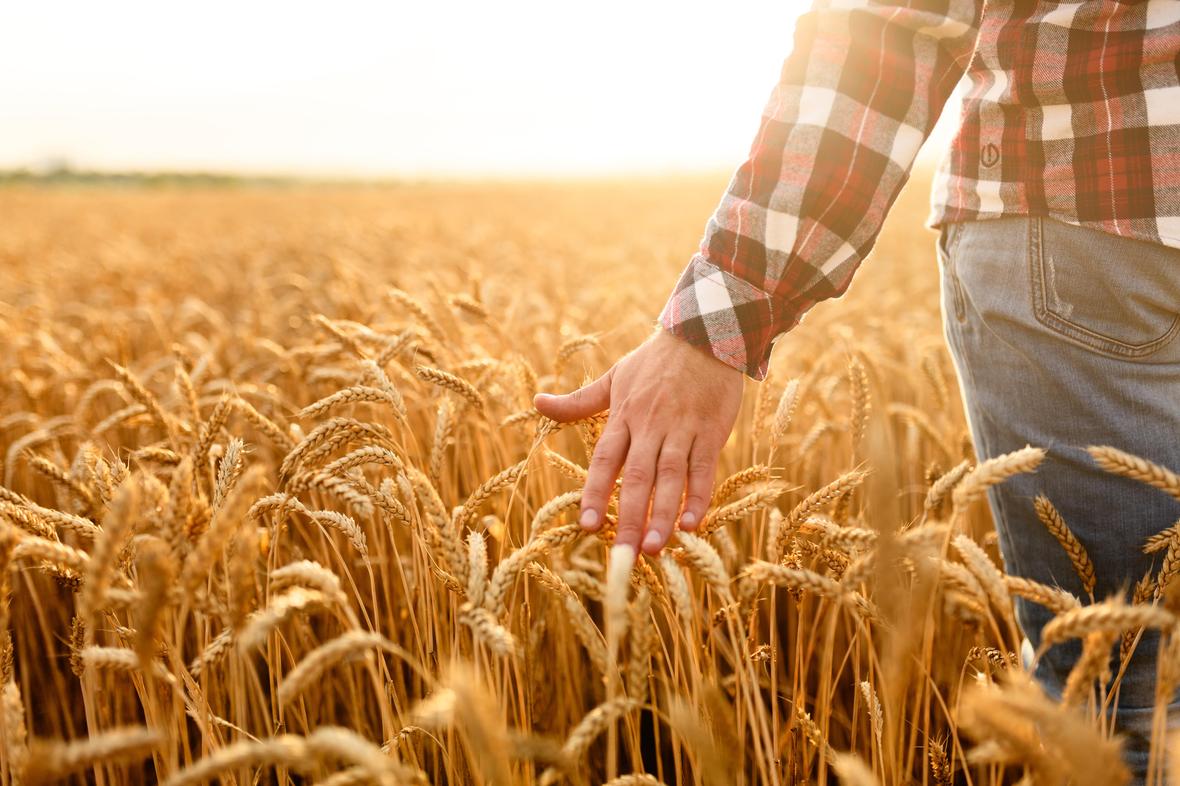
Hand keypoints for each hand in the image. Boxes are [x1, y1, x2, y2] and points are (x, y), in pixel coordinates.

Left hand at [534, 328, 743, 554]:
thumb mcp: (613, 377)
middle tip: (623, 555)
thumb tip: (537, 402)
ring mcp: (682, 430)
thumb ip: (578, 400)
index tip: (587, 525)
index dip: (596, 492)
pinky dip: (698, 497)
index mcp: (624, 416)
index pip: (605, 460)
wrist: (705, 335)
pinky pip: (704, 469)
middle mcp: (651, 426)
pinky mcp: (711, 432)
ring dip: (662, 515)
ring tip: (653, 548)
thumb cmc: (655, 361)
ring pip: (670, 478)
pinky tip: (691, 524)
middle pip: (637, 478)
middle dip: (629, 518)